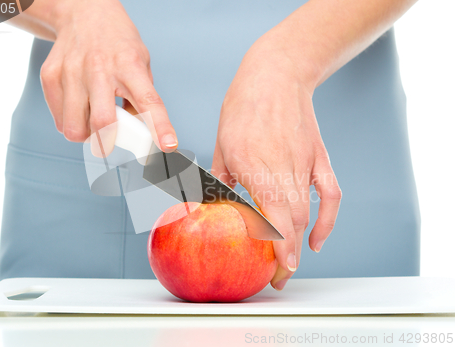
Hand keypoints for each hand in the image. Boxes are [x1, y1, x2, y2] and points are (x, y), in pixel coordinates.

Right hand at [39, 0, 177, 151]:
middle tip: (110, 142)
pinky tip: (78, 109)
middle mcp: (99, 69)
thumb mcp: (140, 62)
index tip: (168, 145)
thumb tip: (138, 131)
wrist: (82, 12)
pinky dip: (70, 124)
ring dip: (86, 136)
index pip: (149, 101)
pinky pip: (59, 120)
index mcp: (129, 65)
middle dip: (108, 143)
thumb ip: (140, 96)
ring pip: (75, 128)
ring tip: (91, 121)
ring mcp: (72, 72)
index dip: (160, 127)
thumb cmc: (116, 42)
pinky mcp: (50, 76)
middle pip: (103, 122)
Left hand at [211, 30, 341, 290]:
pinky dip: (327, 221)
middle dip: (286, 257)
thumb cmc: (244, 107)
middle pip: (292, 224)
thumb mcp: (222, 144)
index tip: (272, 271)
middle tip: (275, 277)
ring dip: (301, 245)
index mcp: (255, 168)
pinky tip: (318, 240)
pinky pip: (330, 195)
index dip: (276, 248)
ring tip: (291, 265)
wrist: (277, 76)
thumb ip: (220, 180)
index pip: (271, 218)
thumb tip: (209, 204)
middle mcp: (284, 170)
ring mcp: (305, 165)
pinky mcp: (319, 158)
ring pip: (308, 213)